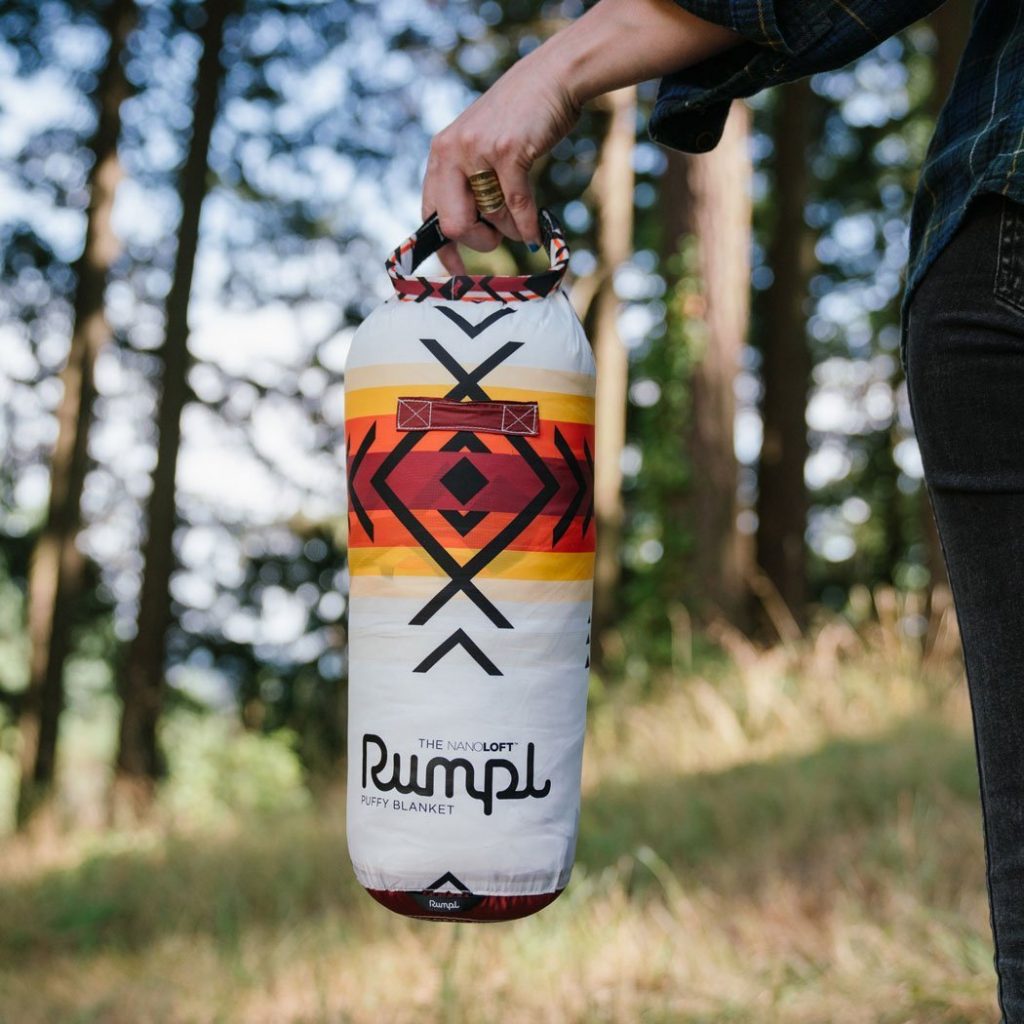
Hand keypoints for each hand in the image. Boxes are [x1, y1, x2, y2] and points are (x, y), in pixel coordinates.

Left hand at [422, 50, 580, 274]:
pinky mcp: (507, 151)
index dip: (443, 249)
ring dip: (511, 230)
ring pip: (490, 218)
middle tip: (498, 239)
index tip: (457, 272)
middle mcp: (452, 151)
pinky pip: (516, 209)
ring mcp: (478, 150)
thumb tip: (467, 235)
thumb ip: (468, 182)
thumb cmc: (520, 120)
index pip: (429, 214)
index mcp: (440, 154)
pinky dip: (528, 227)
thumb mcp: (480, 147)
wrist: (552, 77)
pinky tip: (537, 235)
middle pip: (454, 225)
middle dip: (479, 242)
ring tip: (523, 220)